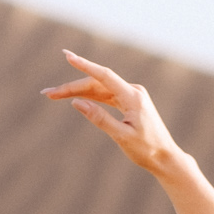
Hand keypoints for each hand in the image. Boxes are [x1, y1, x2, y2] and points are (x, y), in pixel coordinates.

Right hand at [42, 51, 186, 174]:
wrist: (165, 157)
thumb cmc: (146, 150)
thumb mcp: (121, 136)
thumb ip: (99, 118)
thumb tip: (76, 102)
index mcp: (133, 97)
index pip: (104, 76)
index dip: (84, 65)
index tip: (68, 56)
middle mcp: (133, 91)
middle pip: (97, 83)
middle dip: (71, 87)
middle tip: (48, 93)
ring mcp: (131, 96)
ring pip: (99, 89)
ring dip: (78, 91)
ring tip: (54, 95)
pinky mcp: (129, 102)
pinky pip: (106, 95)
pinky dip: (90, 96)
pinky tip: (75, 97)